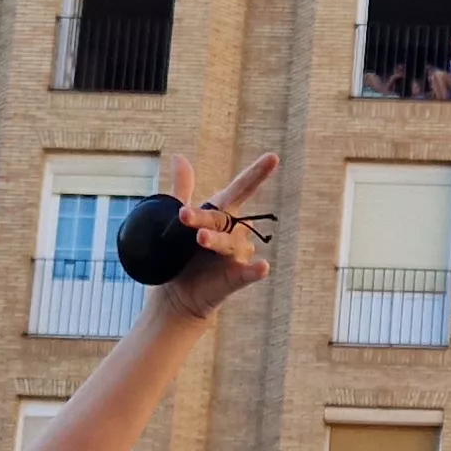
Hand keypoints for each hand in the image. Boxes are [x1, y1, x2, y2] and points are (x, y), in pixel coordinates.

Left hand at [154, 151, 282, 318]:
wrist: (177, 294)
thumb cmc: (182, 253)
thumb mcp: (179, 218)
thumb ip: (184, 189)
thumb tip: (179, 156)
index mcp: (222, 213)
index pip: (242, 189)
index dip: (257, 174)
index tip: (273, 157)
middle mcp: (234, 232)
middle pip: (223, 218)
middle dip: (203, 217)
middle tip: (182, 215)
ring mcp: (236, 256)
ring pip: (230, 244)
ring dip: (217, 241)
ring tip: (201, 239)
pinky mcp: (235, 279)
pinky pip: (248, 273)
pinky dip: (255, 271)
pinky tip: (263, 267)